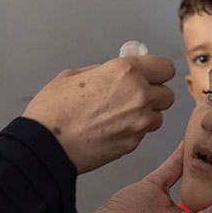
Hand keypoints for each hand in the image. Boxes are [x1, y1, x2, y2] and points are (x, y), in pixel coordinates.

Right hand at [23, 55, 176, 174]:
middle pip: (167, 94)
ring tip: (118, 116)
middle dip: (153, 95)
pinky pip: (142, 134)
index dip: (156, 71)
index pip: (165, 67)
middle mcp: (138, 95)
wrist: (44, 145)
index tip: (149, 75)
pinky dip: (131, 132)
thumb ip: (103, 71)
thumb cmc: (53, 109)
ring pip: (157, 117)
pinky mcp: (132, 144)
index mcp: (125, 71)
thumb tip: (118, 72)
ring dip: (145, 116)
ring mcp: (138, 123)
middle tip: (133, 97)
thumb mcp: (74, 76)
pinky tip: (109, 130)